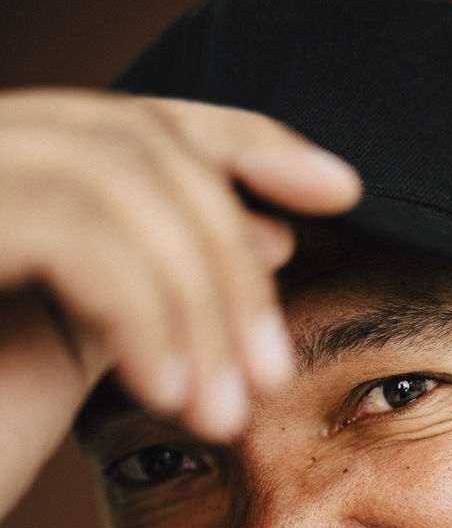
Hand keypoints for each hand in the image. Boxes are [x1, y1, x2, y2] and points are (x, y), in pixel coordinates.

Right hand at [0, 88, 360, 517]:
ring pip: (118, 180)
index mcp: (7, 171)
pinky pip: (78, 236)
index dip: (248, 139)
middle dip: (229, 257)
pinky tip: (172, 398)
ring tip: (228, 407)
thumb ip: (156, 276)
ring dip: (200, 301)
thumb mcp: (76, 340)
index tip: (342, 190)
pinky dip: (147, 317)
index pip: (138, 120)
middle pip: (138, 144)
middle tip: (273, 367)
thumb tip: (268, 224)